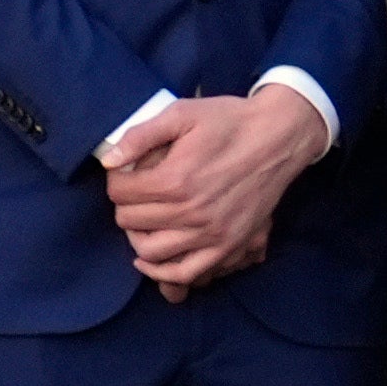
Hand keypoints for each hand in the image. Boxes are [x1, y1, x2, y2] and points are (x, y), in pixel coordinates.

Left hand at [104, 87, 330, 294]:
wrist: (278, 137)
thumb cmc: (229, 121)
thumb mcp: (182, 113)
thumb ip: (140, 136)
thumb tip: (108, 161)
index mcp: (174, 179)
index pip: (119, 193)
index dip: (116, 179)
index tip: (125, 172)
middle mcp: (190, 212)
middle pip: (130, 221)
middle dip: (125, 204)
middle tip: (135, 192)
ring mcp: (210, 234)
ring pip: (149, 250)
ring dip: (137, 235)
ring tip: (142, 219)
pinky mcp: (227, 246)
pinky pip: (185, 272)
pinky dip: (162, 272)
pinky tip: (148, 259)